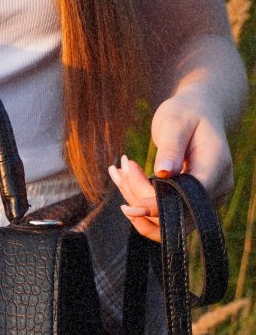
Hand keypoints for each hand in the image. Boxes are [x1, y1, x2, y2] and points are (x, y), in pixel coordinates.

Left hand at [108, 93, 232, 241]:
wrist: (198, 112)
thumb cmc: (187, 112)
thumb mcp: (176, 122)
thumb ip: (171, 147)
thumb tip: (163, 172)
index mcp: (215, 168)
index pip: (186, 200)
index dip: (156, 206)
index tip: (129, 204)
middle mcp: (214, 190)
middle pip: (173, 217)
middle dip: (140, 201)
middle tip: (121, 169)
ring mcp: (201, 200)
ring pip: (163, 222)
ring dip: (134, 203)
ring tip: (118, 172)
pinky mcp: (187, 203)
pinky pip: (160, 214)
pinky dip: (138, 202)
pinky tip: (123, 178)